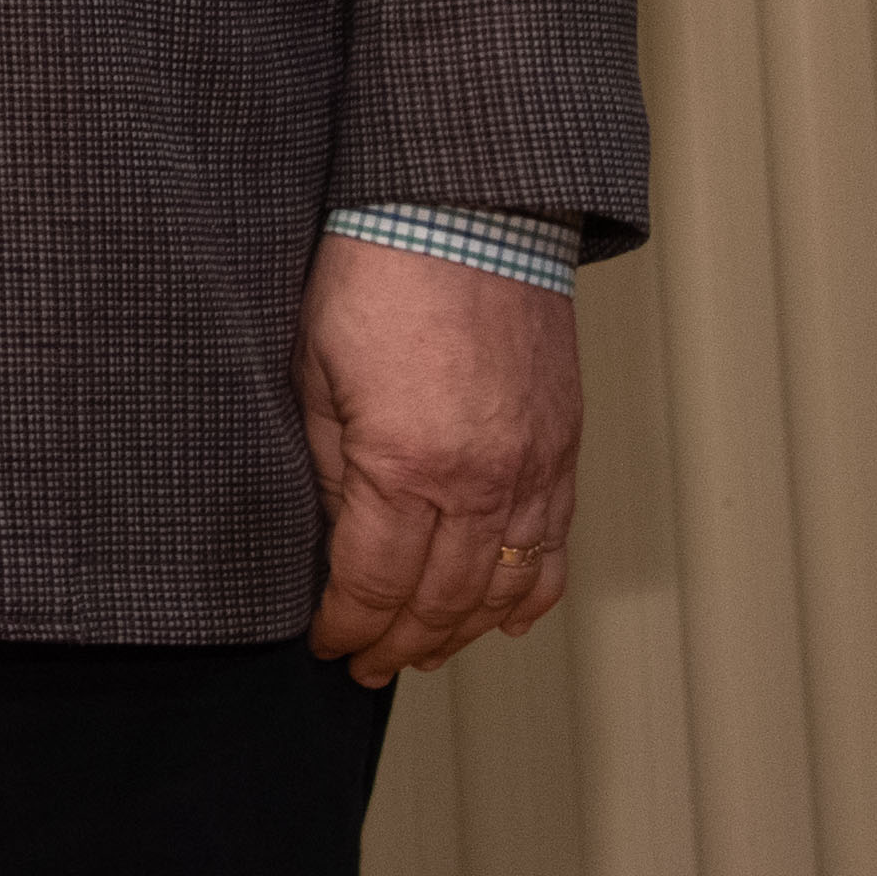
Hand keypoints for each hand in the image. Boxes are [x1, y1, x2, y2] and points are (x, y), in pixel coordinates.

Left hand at [298, 230, 583, 682]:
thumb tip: (333, 536)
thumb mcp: (313, 368)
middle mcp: (481, 480)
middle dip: (398, 645)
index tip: (326, 644)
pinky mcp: (563, 448)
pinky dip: (531, 595)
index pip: (373, 584)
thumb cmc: (379, 269)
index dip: (346, 626)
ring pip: (504, 589)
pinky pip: (554, 547)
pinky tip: (503, 617)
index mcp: (405, 463)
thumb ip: (327, 465)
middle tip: (367, 667)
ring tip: (423, 653)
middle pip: (441, 601)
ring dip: (461, 632)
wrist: (466, 208)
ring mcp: (533, 469)